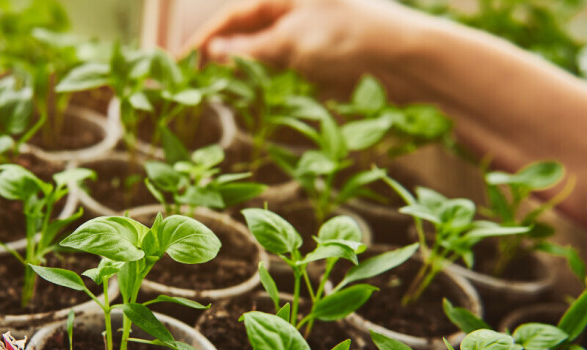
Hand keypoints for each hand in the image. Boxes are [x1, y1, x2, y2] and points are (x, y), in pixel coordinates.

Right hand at [184, 0, 436, 97]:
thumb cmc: (352, 37)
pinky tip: (253, 100)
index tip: (180, 63)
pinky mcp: (320, 63)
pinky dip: (265, 85)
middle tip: (193, 83)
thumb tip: (214, 52)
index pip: (233, 15)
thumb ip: (251, 48)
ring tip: (216, 95)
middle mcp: (294, 12)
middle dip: (218, 56)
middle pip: (245, 34)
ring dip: (240, 74)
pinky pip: (283, 73)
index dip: (204, 38)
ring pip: (262, 56)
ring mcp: (307, 39)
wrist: (406, 60)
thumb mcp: (293, 41)